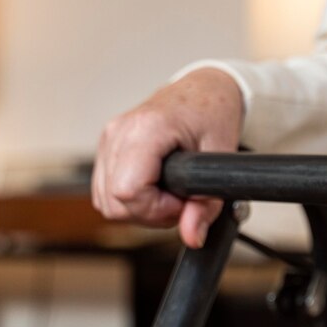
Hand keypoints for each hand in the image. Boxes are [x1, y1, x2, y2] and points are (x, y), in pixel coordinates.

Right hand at [92, 68, 243, 247]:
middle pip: (114, 202)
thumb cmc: (213, 112)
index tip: (182, 201)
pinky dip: (130, 199)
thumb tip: (192, 236)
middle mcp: (119, 132)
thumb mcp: (221, 156)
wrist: (204, 90)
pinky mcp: (106, 147)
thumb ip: (207, 202)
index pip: (128, 190)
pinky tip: (156, 186)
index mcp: (147, 128)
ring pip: (106, 202)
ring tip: (171, 191)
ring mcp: (108, 139)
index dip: (157, 208)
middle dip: (150, 212)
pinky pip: (105, 191)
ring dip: (140, 208)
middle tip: (181, 198)